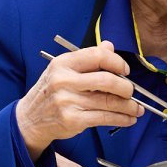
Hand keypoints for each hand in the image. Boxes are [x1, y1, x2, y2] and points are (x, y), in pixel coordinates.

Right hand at [15, 40, 142, 159]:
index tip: (124, 71)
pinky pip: (106, 118)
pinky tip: (128, 118)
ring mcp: (68, 101)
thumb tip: (109, 46)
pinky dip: (122, 118)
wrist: (30, 118)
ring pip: (110, 102)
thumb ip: (87, 59)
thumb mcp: (62, 70)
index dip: (117, 62)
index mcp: (62, 63)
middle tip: (131, 92)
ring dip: (129, 106)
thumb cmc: (50, 92)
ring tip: (136, 108)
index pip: (97, 56)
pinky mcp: (73, 119)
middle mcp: (64, 80)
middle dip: (126, 88)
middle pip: (107, 80)